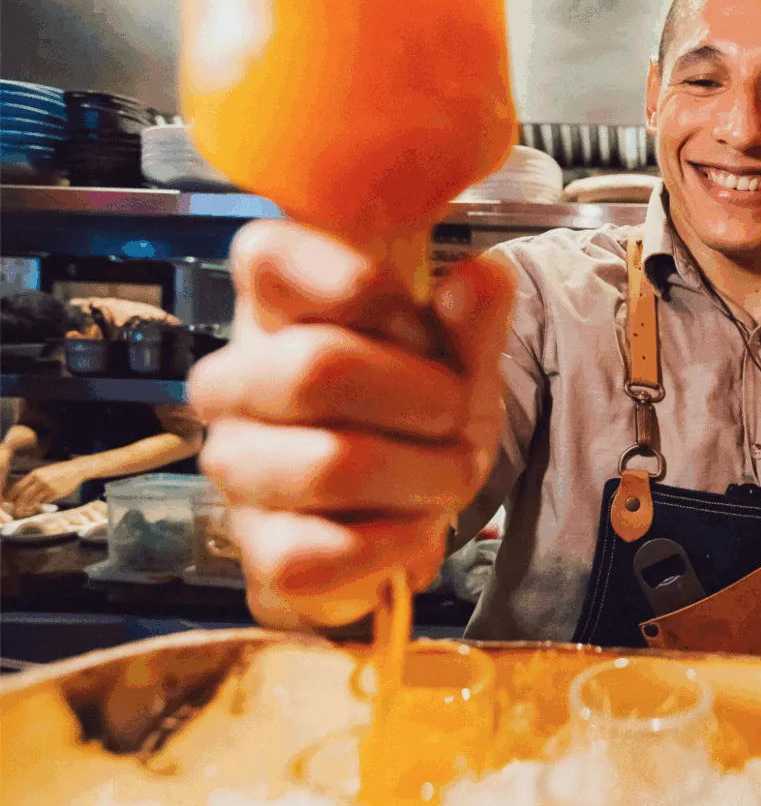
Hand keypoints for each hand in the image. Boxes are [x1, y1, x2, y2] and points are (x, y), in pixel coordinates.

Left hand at [6, 461, 87, 516]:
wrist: (75, 469)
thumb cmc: (60, 470)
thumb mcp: (44, 471)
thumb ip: (35, 479)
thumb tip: (25, 490)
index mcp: (35, 473)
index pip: (19, 485)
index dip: (13, 494)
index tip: (9, 500)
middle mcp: (40, 480)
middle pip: (25, 495)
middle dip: (19, 503)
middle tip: (16, 508)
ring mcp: (48, 487)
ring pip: (34, 500)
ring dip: (29, 506)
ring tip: (25, 510)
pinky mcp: (55, 493)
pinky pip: (44, 502)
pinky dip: (40, 505)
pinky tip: (38, 507)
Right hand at [188, 220, 513, 630]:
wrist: (405, 508)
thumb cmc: (414, 411)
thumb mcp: (456, 356)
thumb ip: (471, 316)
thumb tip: (481, 277)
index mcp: (273, 308)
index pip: (265, 255)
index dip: (362, 288)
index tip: (418, 324)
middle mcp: (234, 381)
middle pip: (318, 368)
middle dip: (424, 400)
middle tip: (455, 417)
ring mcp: (236, 465)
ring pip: (331, 464)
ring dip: (423, 476)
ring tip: (444, 476)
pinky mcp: (257, 547)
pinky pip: (324, 550)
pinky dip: (397, 542)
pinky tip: (412, 528)